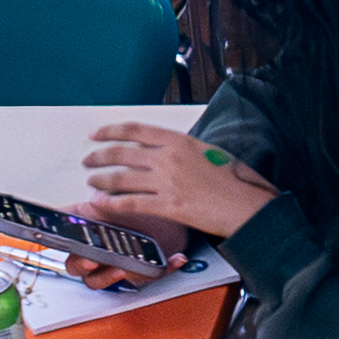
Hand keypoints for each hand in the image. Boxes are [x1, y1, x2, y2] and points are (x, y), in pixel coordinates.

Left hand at [80, 123, 275, 244]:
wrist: (249, 207)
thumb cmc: (237, 181)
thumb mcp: (211, 153)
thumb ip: (184, 150)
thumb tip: (163, 151)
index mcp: (180, 142)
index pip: (135, 131)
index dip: (110, 131)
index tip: (97, 135)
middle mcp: (169, 159)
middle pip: (120, 153)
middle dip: (98, 157)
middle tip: (89, 161)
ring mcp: (166, 183)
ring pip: (119, 179)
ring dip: (100, 181)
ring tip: (92, 183)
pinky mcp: (167, 206)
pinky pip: (128, 203)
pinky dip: (109, 203)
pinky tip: (100, 203)